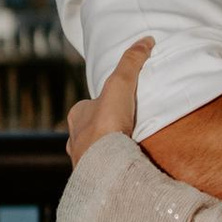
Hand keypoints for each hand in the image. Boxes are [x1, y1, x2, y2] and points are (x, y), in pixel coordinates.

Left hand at [67, 38, 151, 164]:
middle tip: (126, 128)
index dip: (103, 103)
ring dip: (109, 151)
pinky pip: (104, 172)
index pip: (88, 106)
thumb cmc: (106, 126)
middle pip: (91, 131)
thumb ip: (130, 63)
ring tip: (131, 151)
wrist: (104, 169)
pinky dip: (114, 169)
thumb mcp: (119, 86)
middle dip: (104, 129)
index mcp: (76, 119)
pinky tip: (128, 169)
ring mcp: (84, 164)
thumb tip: (145, 40)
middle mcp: (75, 142)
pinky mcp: (95, 181)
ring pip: (96, 153)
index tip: (118, 104)